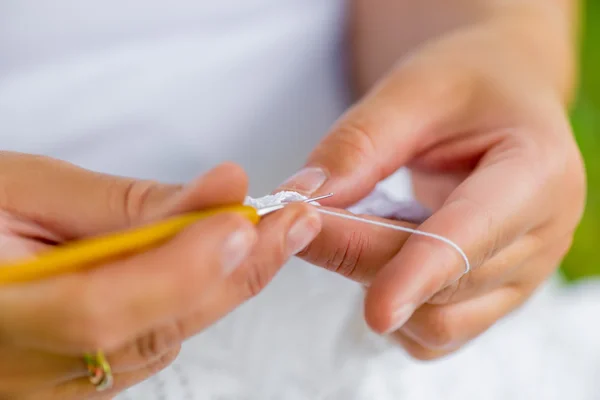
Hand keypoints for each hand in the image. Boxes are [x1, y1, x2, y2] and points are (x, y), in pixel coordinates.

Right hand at [0, 152, 320, 398]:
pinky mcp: (88, 377)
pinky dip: (202, 295)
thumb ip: (124, 204)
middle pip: (154, 331)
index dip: (178, 269)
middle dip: (239, 271)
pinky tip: (230, 256)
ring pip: (168, 337)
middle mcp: (31, 370)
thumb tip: (221, 191)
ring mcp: (62, 386)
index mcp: (0, 314)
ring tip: (276, 231)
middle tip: (295, 221)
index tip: (242, 222)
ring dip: (230, 282)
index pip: (97, 310)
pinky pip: (160, 340)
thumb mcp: (25, 191)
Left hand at [278, 15, 584, 359]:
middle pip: (445, 283)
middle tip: (298, 222)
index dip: (420, 273)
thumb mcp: (412, 89)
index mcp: (538, 172)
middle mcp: (543, 235)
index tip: (376, 308)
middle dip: (364, 259)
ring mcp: (522, 274)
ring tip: (356, 228)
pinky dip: (399, 311)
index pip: (474, 236)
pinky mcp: (494, 295)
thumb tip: (302, 200)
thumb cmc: (466, 86)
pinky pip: (438, 334)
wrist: (501, 100)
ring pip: (440, 321)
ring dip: (378, 287)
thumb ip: (358, 145)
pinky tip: (383, 263)